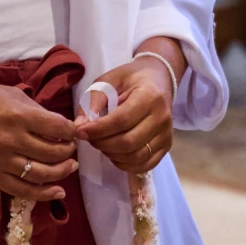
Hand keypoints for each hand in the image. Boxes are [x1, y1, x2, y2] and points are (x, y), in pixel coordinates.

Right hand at [0, 79, 79, 202]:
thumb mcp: (9, 94)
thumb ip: (34, 109)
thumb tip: (58, 123)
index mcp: (18, 116)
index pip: (58, 128)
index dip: (72, 132)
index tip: (75, 132)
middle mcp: (12, 140)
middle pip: (53, 153)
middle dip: (69, 152)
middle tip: (72, 149)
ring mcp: (0, 160)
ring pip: (41, 174)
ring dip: (61, 172)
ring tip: (69, 167)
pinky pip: (21, 190)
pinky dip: (42, 194)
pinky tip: (57, 192)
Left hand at [76, 46, 181, 175]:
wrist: (158, 79)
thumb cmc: (131, 79)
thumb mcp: (108, 81)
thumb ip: (92, 101)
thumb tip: (79, 127)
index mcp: (150, 96)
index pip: (121, 120)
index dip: (98, 130)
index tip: (80, 131)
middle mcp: (162, 117)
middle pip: (128, 142)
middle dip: (102, 144)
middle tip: (89, 138)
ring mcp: (166, 134)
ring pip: (135, 156)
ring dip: (111, 155)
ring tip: (102, 143)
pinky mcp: (166, 146)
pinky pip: (143, 165)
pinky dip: (124, 164)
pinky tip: (114, 153)